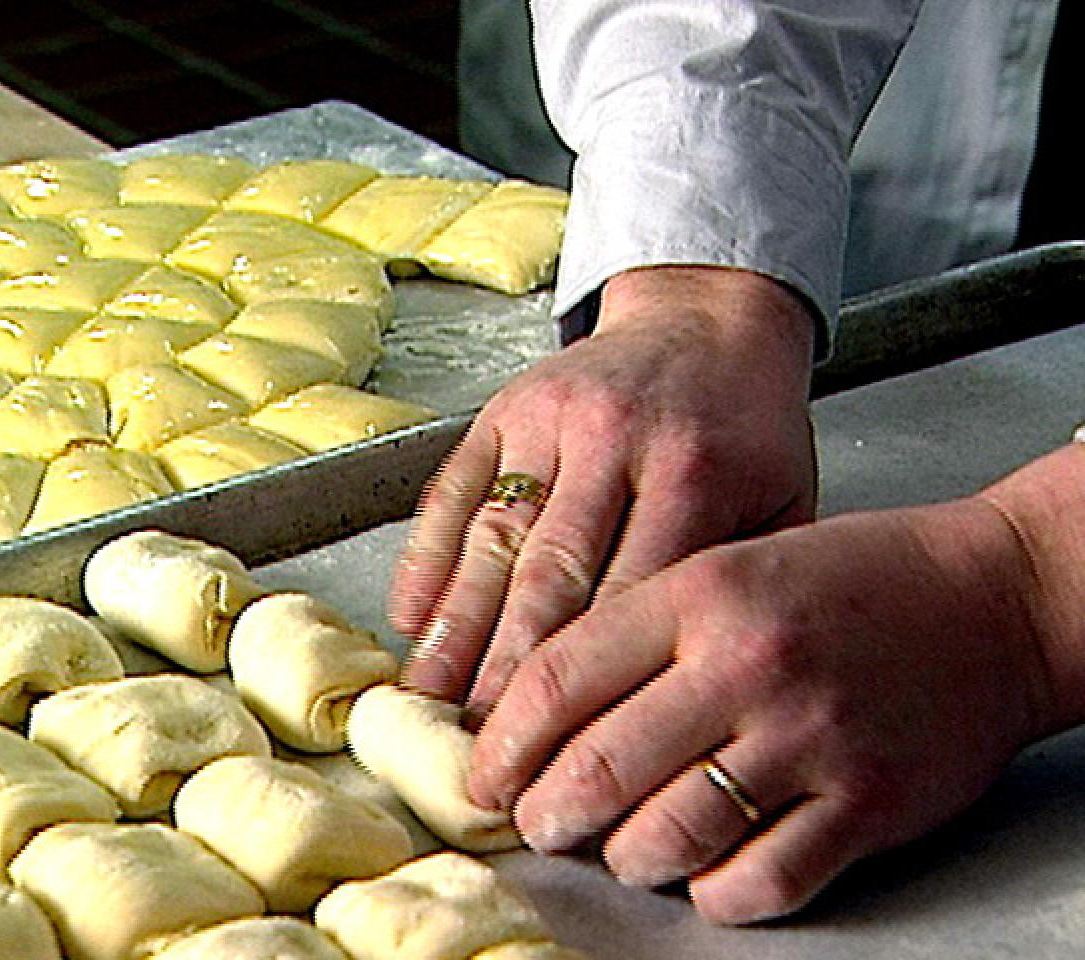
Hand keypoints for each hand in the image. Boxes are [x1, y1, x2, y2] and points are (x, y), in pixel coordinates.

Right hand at [390, 266, 816, 714]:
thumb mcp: (783, 501)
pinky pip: (452, 490)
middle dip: (508, 673)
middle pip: (548, 577)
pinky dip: (425, 557)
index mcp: (695, 475)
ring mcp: (550, 421)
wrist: (706, 321)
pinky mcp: (504, 409)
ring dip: (454, 628)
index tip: (560, 753)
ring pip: (490, 539)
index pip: (627, 600)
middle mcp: (615, 443)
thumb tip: (677, 694)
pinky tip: (408, 617)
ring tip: (427, 700)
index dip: (587, 685)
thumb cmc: (747, 429)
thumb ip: (737, 587)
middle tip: (482, 748)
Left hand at [466, 495, 1051, 923]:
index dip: (504, 738)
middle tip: (536, 823)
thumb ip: (643, 623)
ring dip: (625, 856)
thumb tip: (543, 703)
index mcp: (701, 591)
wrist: (991, 602)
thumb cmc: (850, 578)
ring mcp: (809, 739)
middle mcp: (748, 663)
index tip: (485, 772)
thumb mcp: (732, 561)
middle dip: (548, 811)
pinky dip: (713, 891)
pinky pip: (759, 880)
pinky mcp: (866, 804)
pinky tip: (702, 874)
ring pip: (671, 834)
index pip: (562, 674)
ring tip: (616, 849)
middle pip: (603, 763)